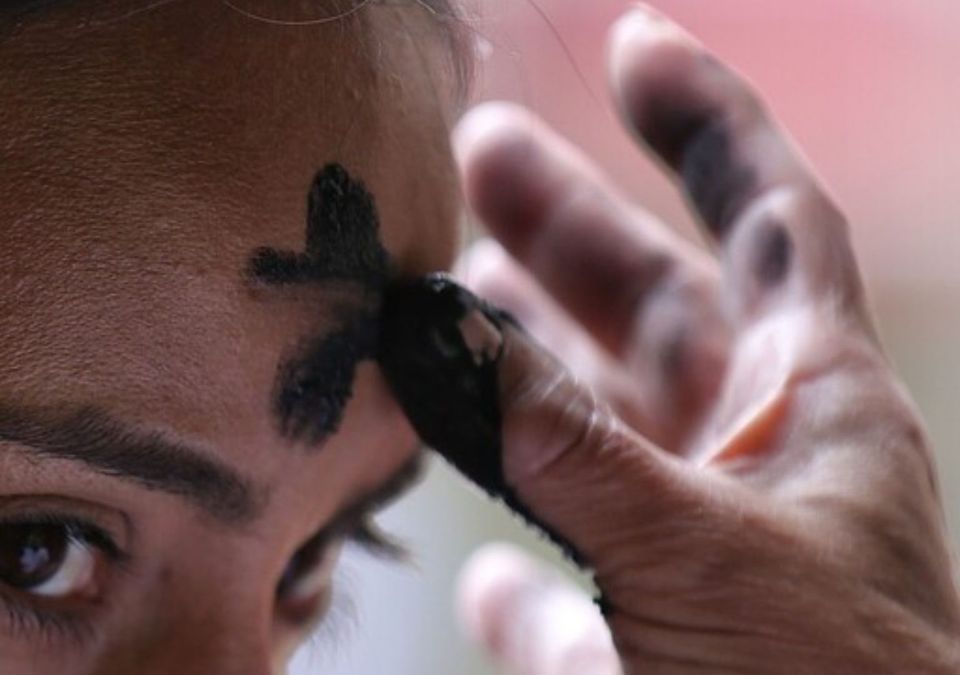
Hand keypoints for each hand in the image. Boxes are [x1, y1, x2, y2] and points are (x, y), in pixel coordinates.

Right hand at [450, 6, 959, 672]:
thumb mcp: (707, 556)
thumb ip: (572, 448)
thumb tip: (439, 334)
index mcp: (814, 409)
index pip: (769, 219)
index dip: (708, 123)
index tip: (638, 43)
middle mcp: (756, 463)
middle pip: (651, 307)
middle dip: (565, 224)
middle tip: (475, 152)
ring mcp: (697, 554)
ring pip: (593, 430)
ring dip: (517, 370)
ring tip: (438, 311)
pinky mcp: (646, 645)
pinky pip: (568, 582)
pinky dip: (515, 567)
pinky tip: (479, 566)